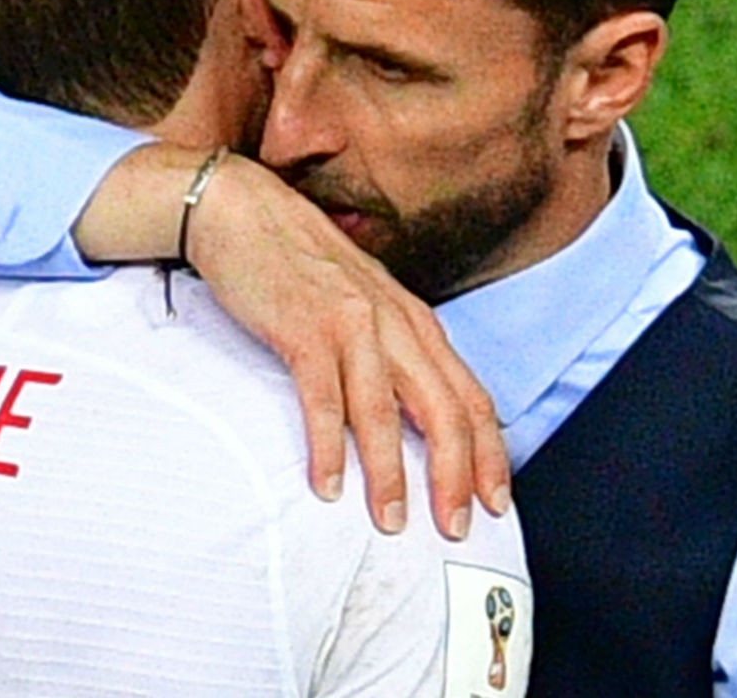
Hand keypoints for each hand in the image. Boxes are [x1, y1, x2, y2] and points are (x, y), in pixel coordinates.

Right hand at [183, 153, 510, 537]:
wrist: (242, 209)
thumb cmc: (297, 261)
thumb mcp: (362, 301)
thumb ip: (390, 349)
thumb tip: (411, 412)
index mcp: (413, 319)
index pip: (470, 395)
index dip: (488, 454)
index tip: (494, 502)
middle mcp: (392, 321)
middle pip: (442, 409)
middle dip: (456, 475)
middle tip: (455, 527)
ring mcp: (350, 322)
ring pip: (385, 410)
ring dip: (391, 473)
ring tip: (391, 520)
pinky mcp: (304, 327)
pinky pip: (323, 397)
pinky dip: (329, 446)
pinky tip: (328, 484)